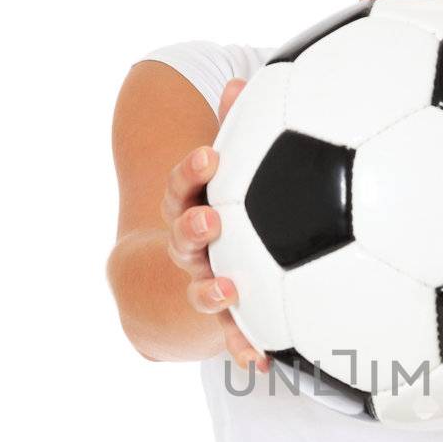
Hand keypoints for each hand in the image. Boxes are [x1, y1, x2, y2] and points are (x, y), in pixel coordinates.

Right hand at [159, 76, 270, 370]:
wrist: (187, 278)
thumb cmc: (222, 211)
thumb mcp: (224, 175)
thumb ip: (234, 129)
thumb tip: (239, 81)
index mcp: (191, 207)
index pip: (183, 185)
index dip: (193, 170)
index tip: (211, 155)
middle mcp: (190, 248)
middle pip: (184, 236)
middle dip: (194, 228)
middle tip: (211, 221)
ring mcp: (202, 284)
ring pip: (201, 289)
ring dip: (212, 291)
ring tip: (229, 291)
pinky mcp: (223, 319)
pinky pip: (231, 335)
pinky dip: (243, 346)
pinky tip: (259, 360)